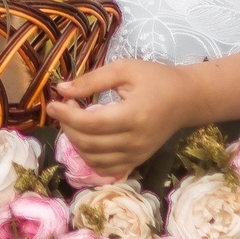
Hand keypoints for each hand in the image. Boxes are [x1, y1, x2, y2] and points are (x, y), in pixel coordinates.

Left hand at [42, 59, 207, 179]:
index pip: (90, 123)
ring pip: (93, 159)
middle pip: (88, 143)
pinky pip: (106, 169)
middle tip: (64, 108)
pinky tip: (85, 140)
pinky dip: (89, 158)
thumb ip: (92, 80)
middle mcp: (135, 141)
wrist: (187, 98)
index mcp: (134, 116)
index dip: (67, 115)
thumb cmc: (156, 79)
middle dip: (68, 126)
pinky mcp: (137, 161)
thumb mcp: (125, 69)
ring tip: (74, 122)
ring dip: (75, 142)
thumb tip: (62, 90)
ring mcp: (137, 154)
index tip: (53, 103)